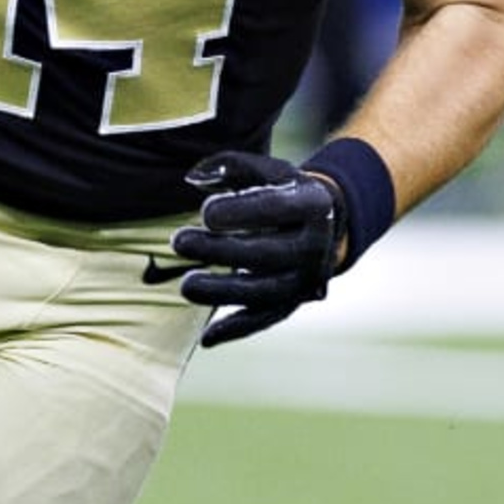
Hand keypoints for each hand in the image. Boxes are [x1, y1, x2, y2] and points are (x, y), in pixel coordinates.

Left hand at [171, 151, 349, 347]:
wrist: (325, 222)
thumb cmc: (283, 190)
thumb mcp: (267, 170)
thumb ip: (232, 166)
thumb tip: (194, 178)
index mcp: (312, 205)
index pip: (276, 209)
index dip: (241, 212)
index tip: (205, 212)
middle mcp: (315, 245)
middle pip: (265, 254)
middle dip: (219, 251)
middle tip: (179, 242)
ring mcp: (306, 279)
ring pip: (263, 293)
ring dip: (222, 293)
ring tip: (186, 286)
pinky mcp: (294, 302)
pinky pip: (265, 320)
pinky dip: (235, 329)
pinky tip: (204, 337)